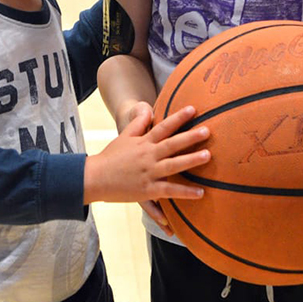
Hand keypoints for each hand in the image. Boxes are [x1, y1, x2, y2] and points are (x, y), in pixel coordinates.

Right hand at [84, 105, 209, 204]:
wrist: (94, 178)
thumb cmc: (110, 156)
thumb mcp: (124, 136)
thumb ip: (138, 123)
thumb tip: (148, 109)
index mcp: (144, 142)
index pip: (163, 127)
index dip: (178, 118)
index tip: (193, 109)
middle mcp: (148, 156)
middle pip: (172, 144)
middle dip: (190, 137)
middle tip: (208, 130)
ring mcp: (149, 173)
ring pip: (173, 165)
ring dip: (191, 160)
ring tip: (208, 156)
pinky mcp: (147, 190)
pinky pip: (169, 191)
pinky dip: (184, 192)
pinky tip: (200, 192)